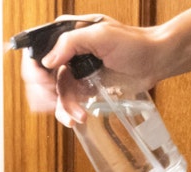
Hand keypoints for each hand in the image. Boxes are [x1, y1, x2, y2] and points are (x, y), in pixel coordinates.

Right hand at [22, 17, 168, 126]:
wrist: (155, 60)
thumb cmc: (133, 42)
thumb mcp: (101, 36)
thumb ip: (71, 43)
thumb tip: (47, 61)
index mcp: (66, 35)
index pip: (36, 51)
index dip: (35, 70)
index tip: (47, 83)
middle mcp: (67, 53)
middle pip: (40, 76)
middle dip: (44, 94)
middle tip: (55, 103)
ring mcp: (75, 72)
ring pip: (53, 94)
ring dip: (61, 108)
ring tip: (75, 117)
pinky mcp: (84, 88)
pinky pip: (67, 103)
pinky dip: (68, 112)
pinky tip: (77, 118)